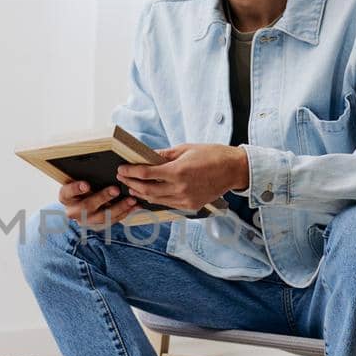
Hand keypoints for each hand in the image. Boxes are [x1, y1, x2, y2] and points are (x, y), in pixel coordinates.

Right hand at [58, 179, 139, 225]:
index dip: (75, 189)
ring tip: (131, 200)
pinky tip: (134, 207)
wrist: (80, 207)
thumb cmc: (81, 190)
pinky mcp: (97, 227)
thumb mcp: (78, 182)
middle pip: (86, 206)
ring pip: (102, 217)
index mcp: (66, 198)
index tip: (86, 184)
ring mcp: (85, 221)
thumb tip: (101, 165)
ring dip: (118, 208)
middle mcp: (73, 211)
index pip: (67, 193)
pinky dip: (125, 214)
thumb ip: (85, 178)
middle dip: (102, 198)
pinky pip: (112, 221)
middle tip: (115, 190)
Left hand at [117, 143, 248, 212]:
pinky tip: (149, 194)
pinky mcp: (191, 206)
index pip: (146, 174)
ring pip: (156, 200)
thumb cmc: (211, 155)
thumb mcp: (186, 149)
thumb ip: (164, 155)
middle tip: (123, 178)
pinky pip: (168, 204)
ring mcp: (186, 200)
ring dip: (142, 194)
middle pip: (147, 189)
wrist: (234, 170)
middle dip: (132, 184)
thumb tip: (146, 156)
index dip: (131, 172)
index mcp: (178, 171)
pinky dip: (156, 199)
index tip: (121, 169)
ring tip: (132, 188)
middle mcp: (180, 188)